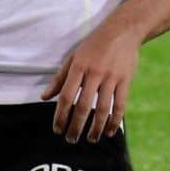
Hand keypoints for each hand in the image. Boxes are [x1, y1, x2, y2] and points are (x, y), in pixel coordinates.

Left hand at [42, 24, 138, 141]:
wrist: (122, 30)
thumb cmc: (94, 44)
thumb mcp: (73, 57)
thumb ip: (59, 79)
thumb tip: (44, 97)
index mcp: (78, 67)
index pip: (66, 96)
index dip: (60, 115)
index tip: (57, 129)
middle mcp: (94, 73)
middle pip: (83, 106)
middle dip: (76, 126)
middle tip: (71, 140)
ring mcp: (111, 77)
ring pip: (102, 109)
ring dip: (95, 128)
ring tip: (90, 139)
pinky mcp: (125, 80)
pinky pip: (120, 105)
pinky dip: (114, 121)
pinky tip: (109, 131)